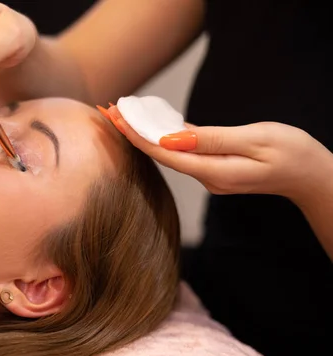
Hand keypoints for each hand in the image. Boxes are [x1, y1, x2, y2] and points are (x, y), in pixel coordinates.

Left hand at [106, 106, 332, 203]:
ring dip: (146, 136)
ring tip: (123, 116)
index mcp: (214, 171)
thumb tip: (172, 138)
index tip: (117, 119)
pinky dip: (166, 139)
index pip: (165, 153)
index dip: (138, 136)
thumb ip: (212, 140)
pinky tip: (152, 127)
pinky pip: (184, 154)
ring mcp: (210, 176)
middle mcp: (207, 178)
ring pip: (170, 154)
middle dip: (134, 134)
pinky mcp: (215, 170)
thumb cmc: (290, 153)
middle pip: (162, 154)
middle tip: (109, 112)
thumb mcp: (254, 139)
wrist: (310, 176)